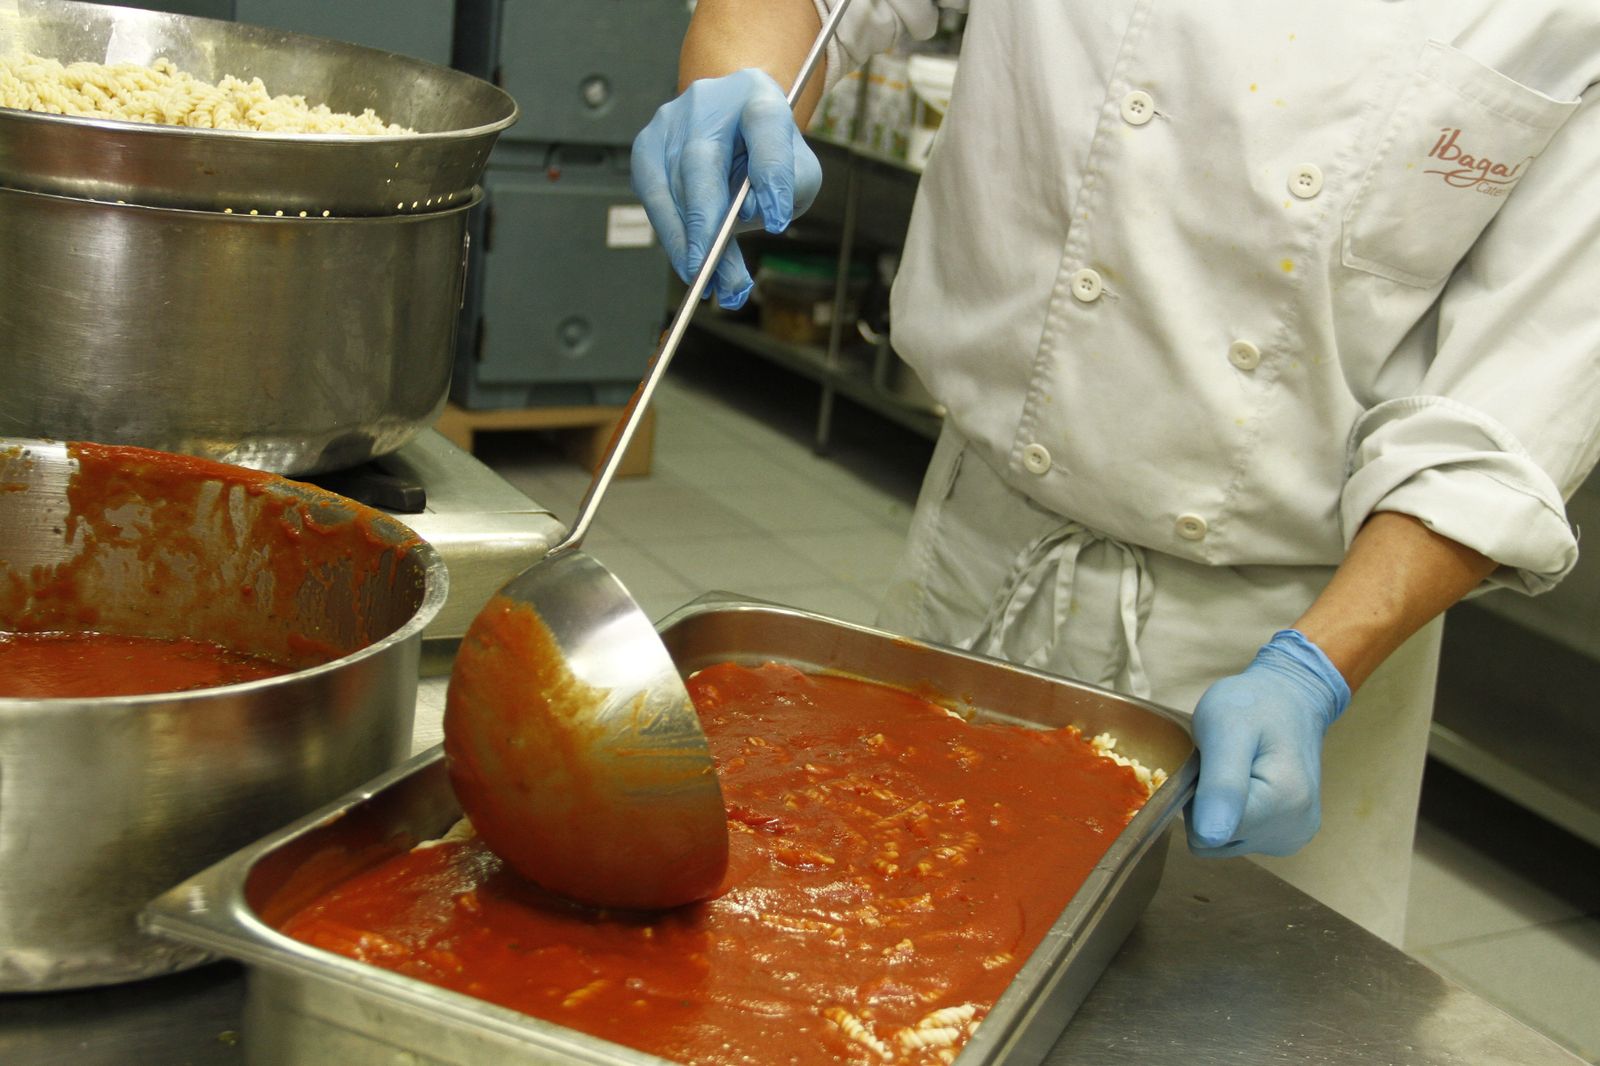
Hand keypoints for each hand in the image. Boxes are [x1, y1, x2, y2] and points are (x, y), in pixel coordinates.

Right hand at [631, 68, 822, 308]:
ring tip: (710, 283)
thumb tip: (752, 211)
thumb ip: (790, 186)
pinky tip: (689, 265)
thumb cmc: (766, 155)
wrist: (732, 128)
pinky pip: (654, 197)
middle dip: (709, 224)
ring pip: (672, 184)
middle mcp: (708, 102)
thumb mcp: (798, 169)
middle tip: (721, 272)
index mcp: (757, 96)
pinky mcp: (646, 149)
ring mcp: (670, 122)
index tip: (777, 220)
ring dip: (688, 242)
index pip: (765, 125)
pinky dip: (671, 236)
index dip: (771, 173)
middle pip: (702, 160)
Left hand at [1186, 629, 1350, 857]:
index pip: (1206, 832)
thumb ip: (1221, 785)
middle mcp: (1294, 832)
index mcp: (1283, 806)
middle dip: (1205, 802)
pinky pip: (1236, 839)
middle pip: (1214, 840)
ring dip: (1215, 808)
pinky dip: (1230, 813)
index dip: (1196, 796)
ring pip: (1221, 842)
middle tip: (1223, 762)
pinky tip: (1246, 783)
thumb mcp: (1226, 730)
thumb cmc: (1253, 705)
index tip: (1213, 761)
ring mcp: (1293, 837)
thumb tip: (1210, 837)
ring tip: (1235, 770)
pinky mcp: (1286, 837)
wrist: (1290, 699)